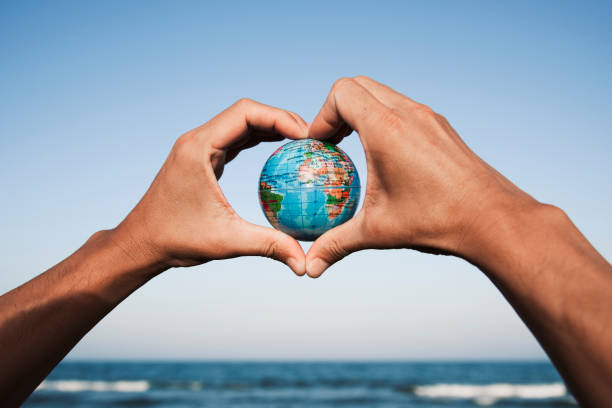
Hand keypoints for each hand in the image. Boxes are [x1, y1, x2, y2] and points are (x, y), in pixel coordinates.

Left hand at [113, 99, 307, 274]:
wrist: (141, 243)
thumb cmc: (175, 239)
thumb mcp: (226, 241)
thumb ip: (268, 246)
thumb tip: (304, 263)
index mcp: (199, 147)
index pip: (246, 113)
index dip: (280, 117)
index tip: (306, 136)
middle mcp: (197, 140)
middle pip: (246, 113)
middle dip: (281, 120)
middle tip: (311, 139)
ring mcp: (198, 147)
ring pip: (240, 124)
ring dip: (270, 128)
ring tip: (302, 142)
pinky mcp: (201, 158)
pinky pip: (234, 140)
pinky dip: (258, 140)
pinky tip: (279, 152)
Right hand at [305, 76, 537, 276]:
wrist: (492, 218)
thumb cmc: (436, 221)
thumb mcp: (377, 232)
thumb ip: (337, 244)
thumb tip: (310, 267)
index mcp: (386, 128)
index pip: (342, 93)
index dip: (321, 115)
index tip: (320, 146)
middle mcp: (408, 113)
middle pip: (359, 85)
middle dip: (337, 109)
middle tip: (332, 143)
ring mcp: (428, 117)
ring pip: (383, 94)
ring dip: (362, 112)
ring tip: (356, 148)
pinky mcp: (442, 127)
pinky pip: (404, 108)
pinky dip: (385, 120)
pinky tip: (387, 157)